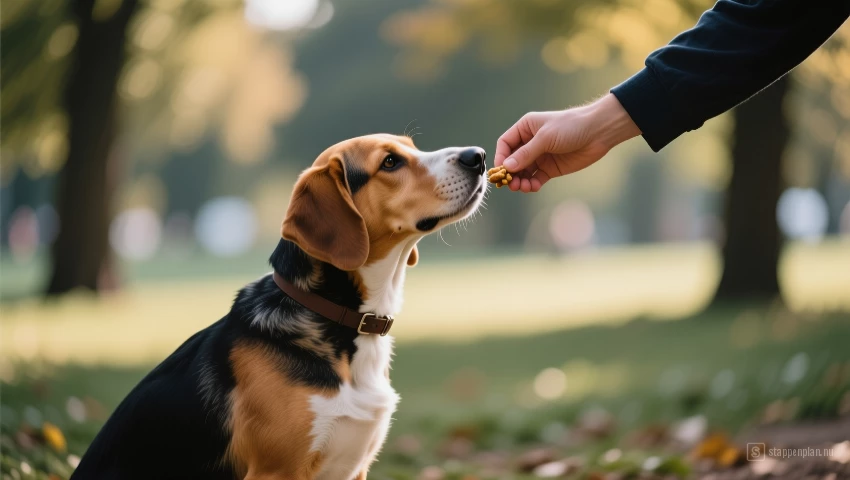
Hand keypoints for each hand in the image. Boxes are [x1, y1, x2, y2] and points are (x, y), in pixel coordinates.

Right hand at [494, 94, 640, 191]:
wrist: (598, 132)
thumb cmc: (571, 127)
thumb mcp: (545, 138)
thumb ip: (526, 153)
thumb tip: (507, 166)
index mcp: (526, 128)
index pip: (505, 144)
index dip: (501, 157)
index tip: (501, 170)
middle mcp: (530, 142)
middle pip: (512, 161)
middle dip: (511, 173)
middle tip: (511, 184)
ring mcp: (540, 156)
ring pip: (523, 172)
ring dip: (520, 181)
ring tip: (523, 187)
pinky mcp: (550, 168)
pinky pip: (536, 179)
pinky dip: (532, 184)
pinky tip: (534, 187)